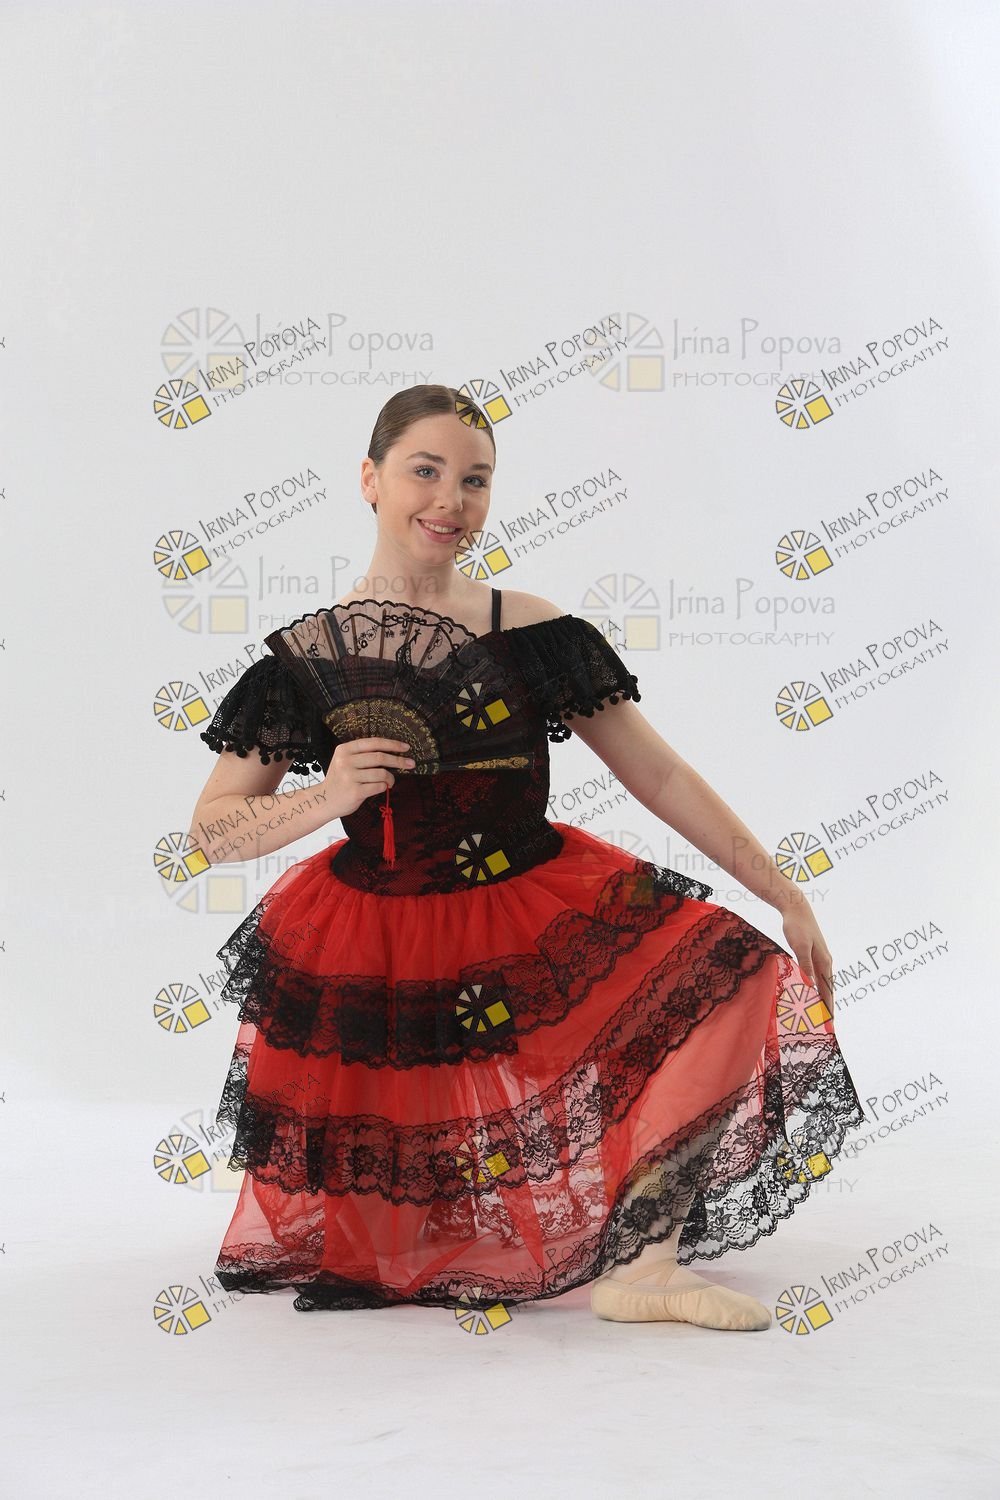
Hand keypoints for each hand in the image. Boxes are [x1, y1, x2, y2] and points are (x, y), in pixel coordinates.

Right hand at [323, 737, 415, 817]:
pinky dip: (384, 786)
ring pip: (381, 773)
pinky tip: (383, 787)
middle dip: (398, 760)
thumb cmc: (339, 781)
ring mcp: (350, 777)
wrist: (323, 800)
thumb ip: (362, 755)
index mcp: (344, 750)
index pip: (373, 743)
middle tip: (410, 763)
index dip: (392, 744)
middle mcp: (346, 761)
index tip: (405, 747)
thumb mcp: (344, 761)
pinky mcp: (355, 791)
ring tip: (390, 781)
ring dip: (391, 778)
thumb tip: (392, 753)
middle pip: (380, 757)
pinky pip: (379, 786)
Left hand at [780, 896, 834, 1013]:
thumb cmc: (798, 927)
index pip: (828, 990)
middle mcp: (825, 962)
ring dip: (820, 998)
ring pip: (822, 984)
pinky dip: (814, 987)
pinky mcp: (812, 955)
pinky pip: (815, 976)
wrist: (796, 909)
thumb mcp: (800, 947)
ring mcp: (819, 959)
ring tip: (818, 1013)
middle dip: (826, 1007)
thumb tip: (810, 985)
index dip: (828, 1007)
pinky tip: (809, 992)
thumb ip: (805, 965)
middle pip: (827, 989)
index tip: (829, 1023)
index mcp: (824, 962)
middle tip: (825, 1025)